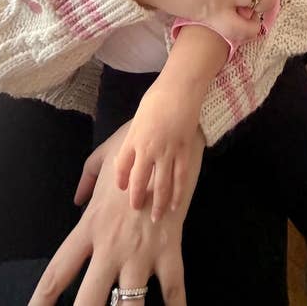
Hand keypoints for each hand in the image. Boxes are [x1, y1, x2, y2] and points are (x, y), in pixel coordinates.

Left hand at [28, 122, 203, 305]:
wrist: (169, 134)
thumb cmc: (134, 143)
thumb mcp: (103, 159)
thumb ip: (86, 183)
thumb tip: (76, 200)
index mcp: (90, 225)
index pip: (58, 271)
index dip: (42, 299)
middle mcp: (111, 245)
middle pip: (89, 298)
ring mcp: (141, 249)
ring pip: (129, 302)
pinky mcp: (169, 246)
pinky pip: (173, 286)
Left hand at [114, 79, 200, 221]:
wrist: (180, 88)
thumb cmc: (156, 99)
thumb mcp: (137, 119)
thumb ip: (132, 140)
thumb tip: (126, 156)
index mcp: (134, 139)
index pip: (122, 168)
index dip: (121, 180)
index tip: (122, 189)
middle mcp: (148, 149)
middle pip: (140, 181)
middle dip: (138, 199)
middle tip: (137, 210)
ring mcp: (168, 151)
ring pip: (162, 184)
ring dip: (158, 203)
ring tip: (156, 217)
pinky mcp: (185, 151)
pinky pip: (181, 177)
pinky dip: (177, 193)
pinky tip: (175, 205)